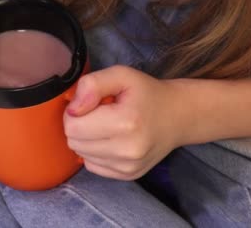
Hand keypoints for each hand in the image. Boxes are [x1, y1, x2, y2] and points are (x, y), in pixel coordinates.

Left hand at [64, 66, 184, 180]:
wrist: (178, 116)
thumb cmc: (147, 93)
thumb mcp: (121, 75)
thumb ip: (92, 85)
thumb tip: (72, 109)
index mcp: (126, 122)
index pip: (72, 126)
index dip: (75, 111)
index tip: (91, 103)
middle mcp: (128, 150)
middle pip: (74, 142)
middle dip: (79, 125)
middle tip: (98, 114)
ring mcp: (128, 167)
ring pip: (81, 155)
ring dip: (87, 139)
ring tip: (107, 126)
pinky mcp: (128, 176)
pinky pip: (92, 165)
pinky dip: (95, 152)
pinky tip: (111, 139)